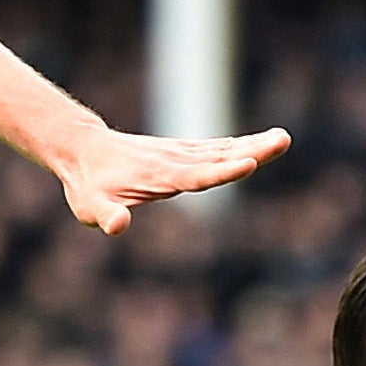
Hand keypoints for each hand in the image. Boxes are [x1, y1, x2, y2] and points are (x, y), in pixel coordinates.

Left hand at [53, 125, 291, 233]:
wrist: (82, 150)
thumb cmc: (87, 184)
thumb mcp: (89, 207)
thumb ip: (105, 217)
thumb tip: (118, 226)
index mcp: (159, 176)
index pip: (197, 175)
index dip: (223, 170)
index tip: (249, 162)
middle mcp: (174, 161)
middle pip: (219, 157)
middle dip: (252, 150)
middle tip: (282, 141)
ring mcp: (178, 154)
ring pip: (221, 149)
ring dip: (252, 144)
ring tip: (283, 139)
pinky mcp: (179, 152)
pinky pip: (213, 148)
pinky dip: (237, 145)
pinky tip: (258, 144)